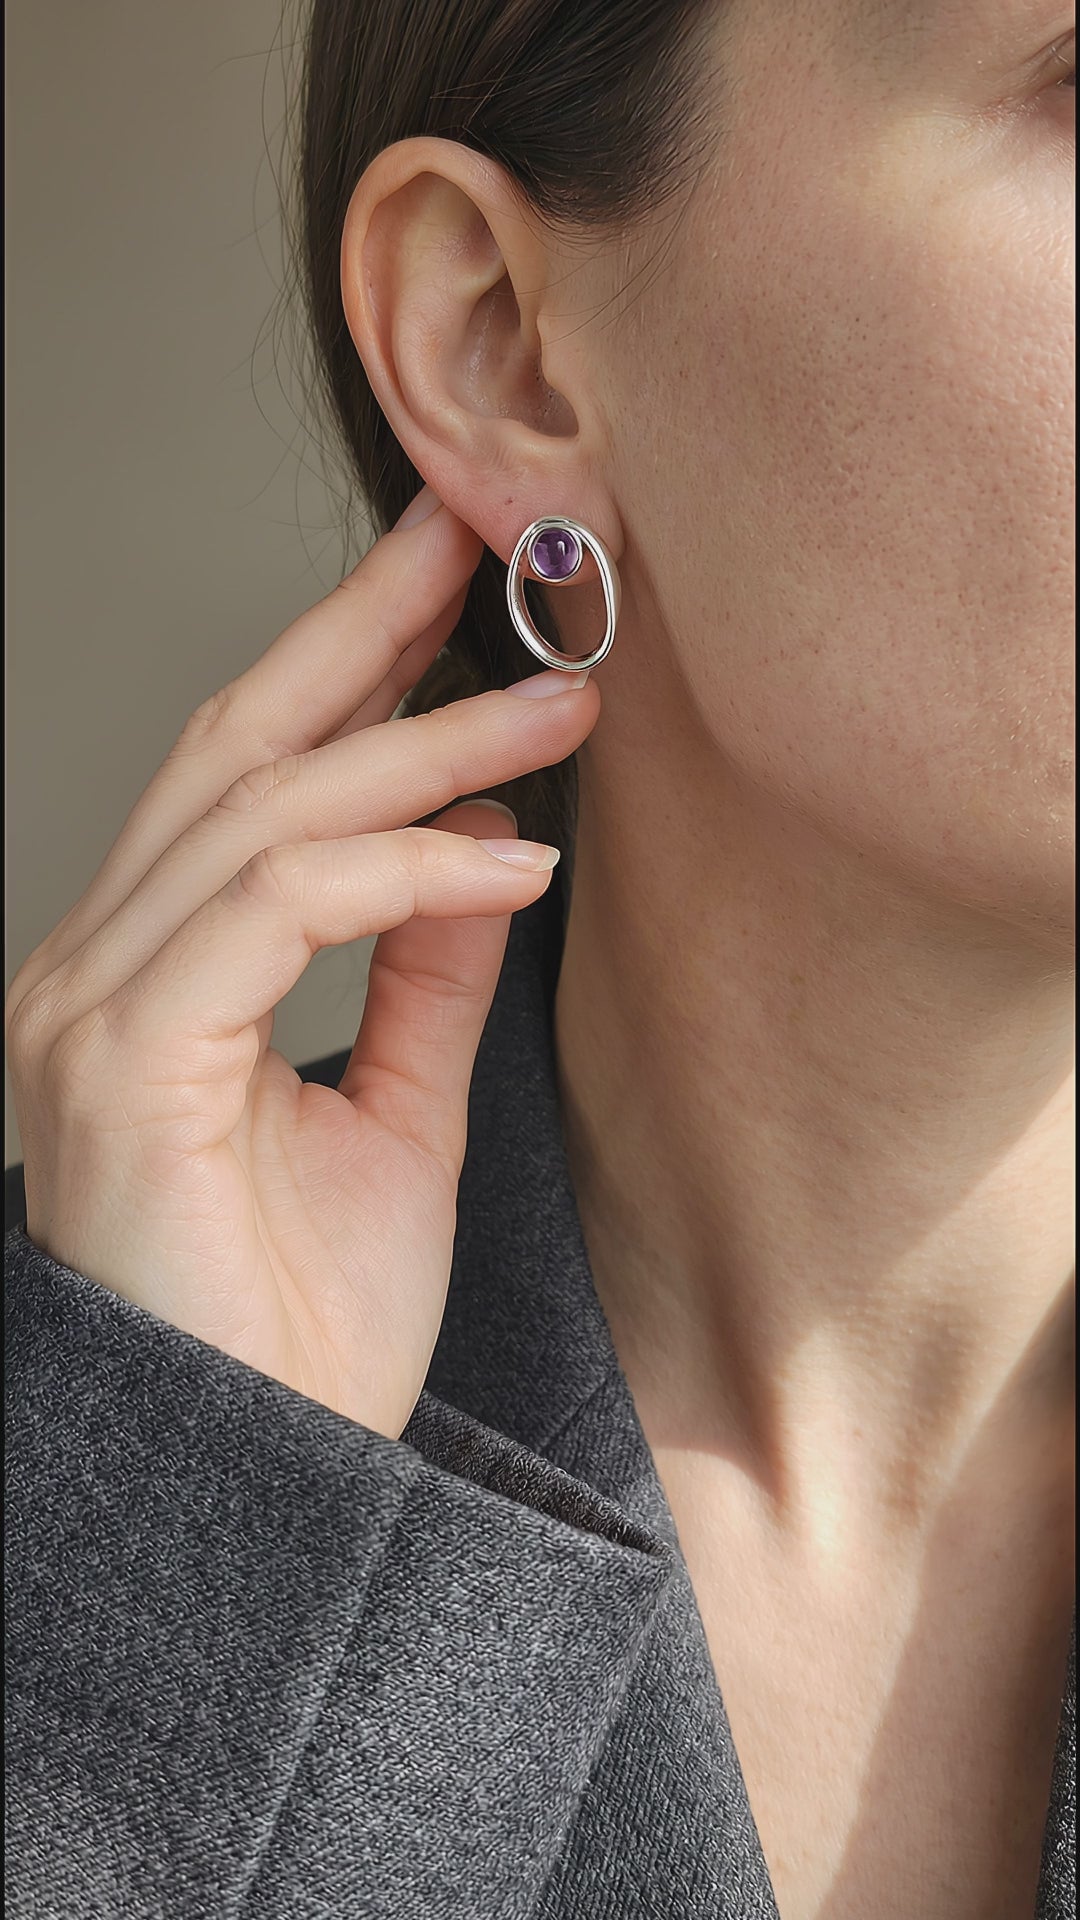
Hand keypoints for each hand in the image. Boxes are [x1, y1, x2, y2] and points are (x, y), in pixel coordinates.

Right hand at [5, 488, 599, 1439]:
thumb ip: (426, 970)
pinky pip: (278, 905)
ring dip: (424, 742)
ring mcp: (89, 1006)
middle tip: (485, 540)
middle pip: (236, 745)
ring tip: (560, 706)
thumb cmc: (302, 1327)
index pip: (246, 776)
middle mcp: (95, 966)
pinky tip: (514, 859)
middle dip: (365, 627)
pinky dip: (405, 868)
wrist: (255, 1493)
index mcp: (149, 974)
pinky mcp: (121, 1058)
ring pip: (261, 808)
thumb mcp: (399, 1113)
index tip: (456, 583)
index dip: (348, 661)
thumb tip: (484, 839)